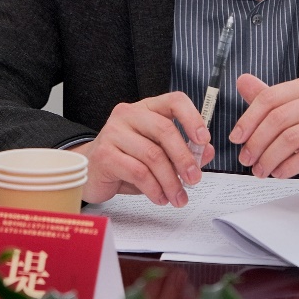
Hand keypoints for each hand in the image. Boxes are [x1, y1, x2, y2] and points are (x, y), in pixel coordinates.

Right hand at [71, 92, 213, 206]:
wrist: (90, 171)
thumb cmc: (127, 159)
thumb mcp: (158, 153)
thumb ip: (183, 150)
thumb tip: (207, 152)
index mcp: (146, 108)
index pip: (174, 100)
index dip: (192, 118)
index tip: (203, 140)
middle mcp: (129, 114)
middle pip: (165, 130)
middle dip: (184, 158)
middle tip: (195, 179)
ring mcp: (114, 132)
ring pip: (153, 155)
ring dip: (171, 181)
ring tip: (178, 197)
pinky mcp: (105, 154)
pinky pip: (138, 172)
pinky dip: (154, 189)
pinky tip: (160, 198)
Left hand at [230, 73, 298, 184]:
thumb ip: (270, 98)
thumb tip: (241, 81)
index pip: (270, 97)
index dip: (248, 119)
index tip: (236, 138)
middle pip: (278, 119)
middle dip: (256, 143)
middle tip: (246, 159)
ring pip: (291, 140)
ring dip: (269, 158)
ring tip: (260, 170)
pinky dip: (287, 168)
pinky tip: (279, 173)